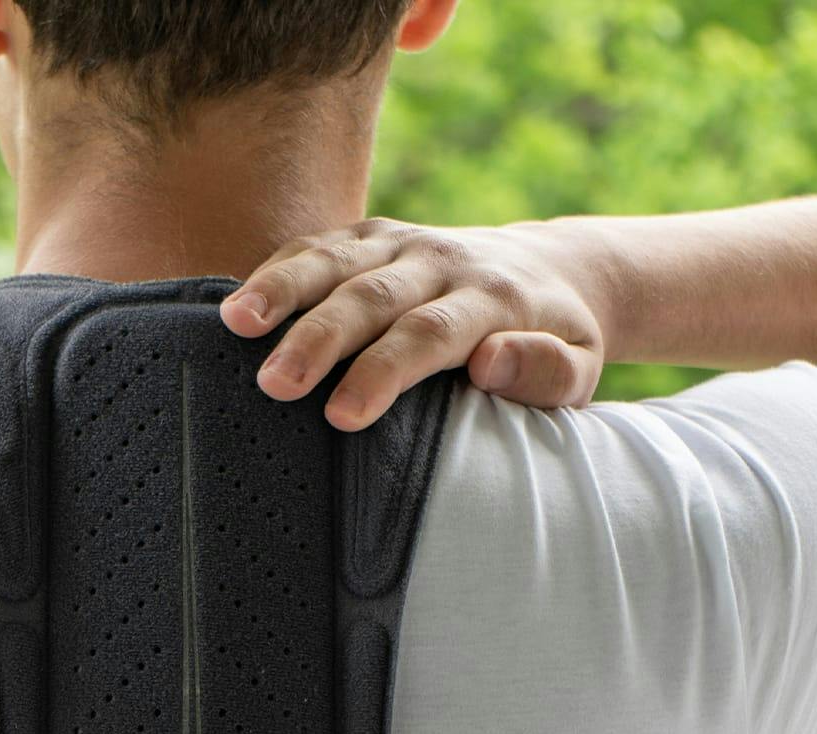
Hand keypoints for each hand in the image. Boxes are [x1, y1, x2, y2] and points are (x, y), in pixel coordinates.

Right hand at [219, 218, 607, 429]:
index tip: (343, 415)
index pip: (430, 333)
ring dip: (283, 290)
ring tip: (236, 325)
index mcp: (493, 299)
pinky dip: (276, 270)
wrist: (552, 267)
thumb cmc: (554, 340)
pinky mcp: (373, 235)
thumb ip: (547, 372)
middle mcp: (443, 261)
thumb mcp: (581, 369)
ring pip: (336, 260)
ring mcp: (403, 241)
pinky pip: (318, 246)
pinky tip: (236, 304)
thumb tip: (490, 362)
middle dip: (320, 338)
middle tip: (275, 385)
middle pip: (373, 296)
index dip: (384, 371)